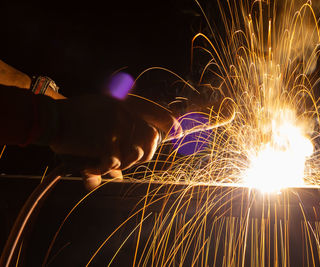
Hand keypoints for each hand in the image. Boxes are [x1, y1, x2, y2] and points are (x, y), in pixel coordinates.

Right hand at [50, 94, 180, 189]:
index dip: (171, 124)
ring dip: (121, 165)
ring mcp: (118, 126)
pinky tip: (89, 166)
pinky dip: (102, 170)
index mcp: (126, 104)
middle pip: (151, 140)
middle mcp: (126, 112)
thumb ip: (119, 134)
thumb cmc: (75, 118)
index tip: (179, 134)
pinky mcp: (106, 141)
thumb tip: (123, 170)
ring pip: (135, 155)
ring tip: (102, 163)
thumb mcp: (100, 115)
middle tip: (124, 163)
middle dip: (143, 156)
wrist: (51, 117)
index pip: (157, 113)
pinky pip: (114, 164)